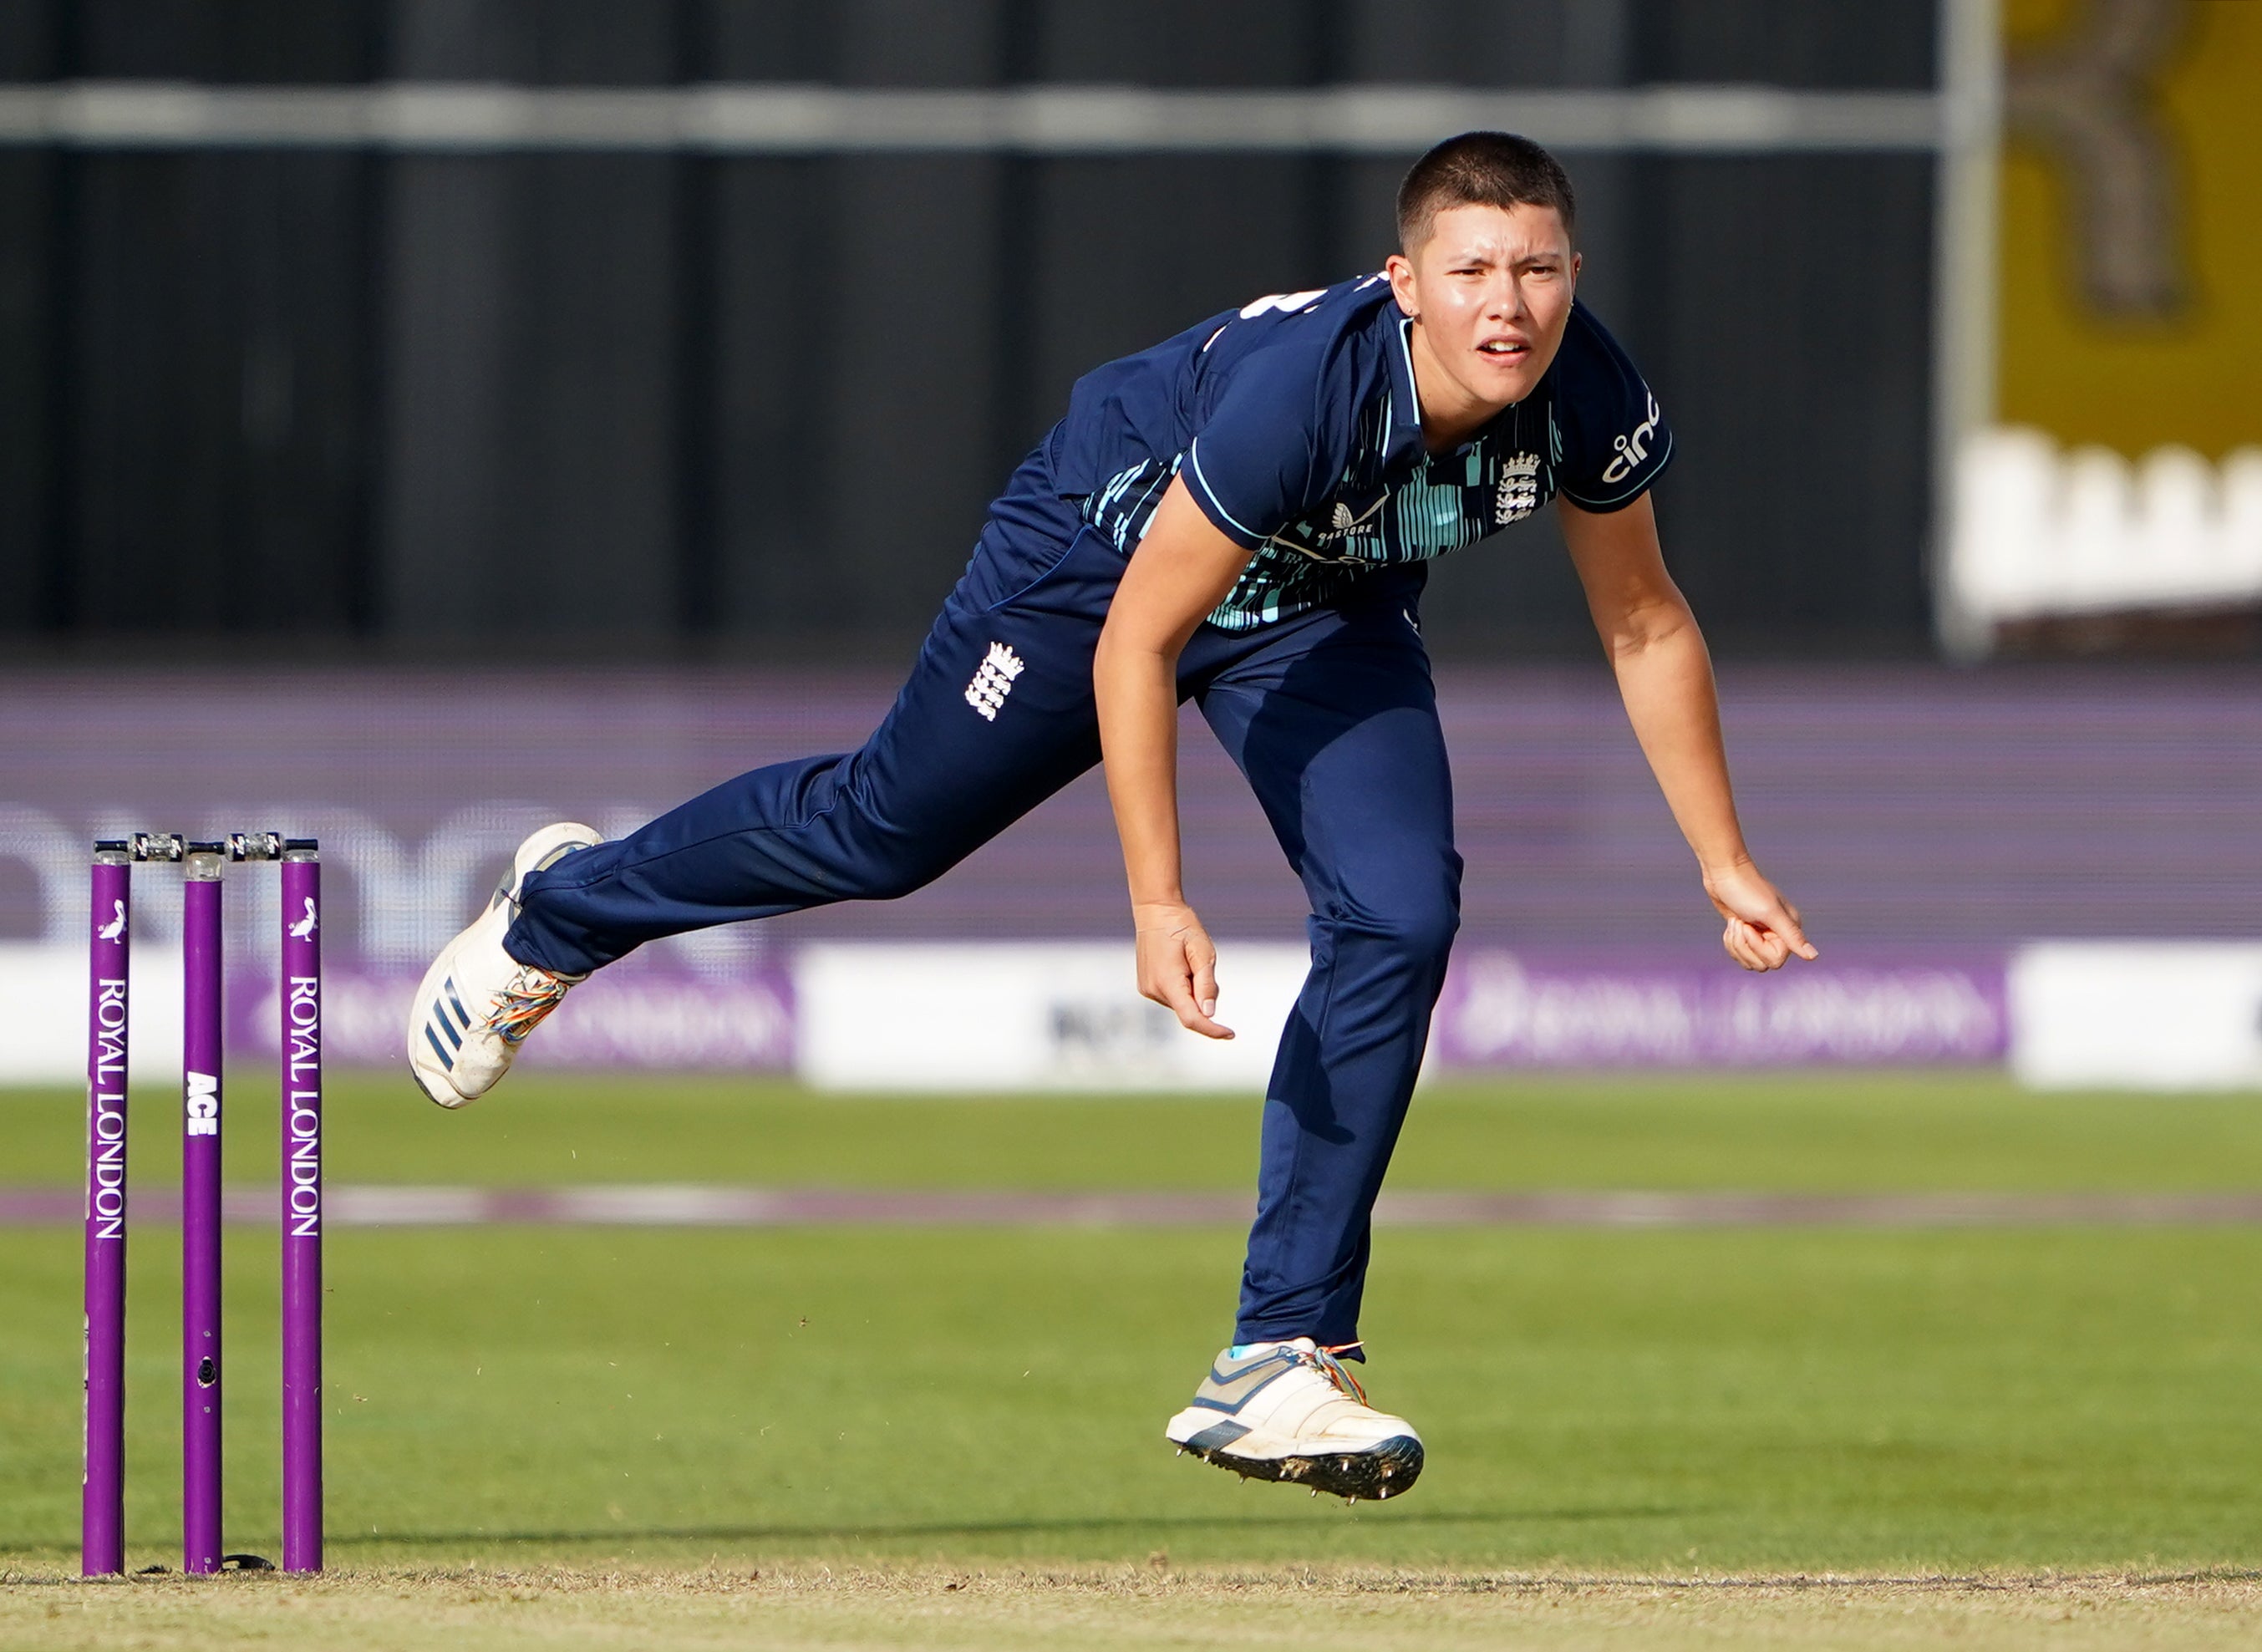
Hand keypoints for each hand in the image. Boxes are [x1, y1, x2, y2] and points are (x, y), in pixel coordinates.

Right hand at [1132, 901, 1233, 1038]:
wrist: (1155, 910)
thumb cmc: (1181, 927)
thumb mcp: (1202, 952)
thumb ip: (1206, 985)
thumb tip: (1209, 1013)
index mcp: (1167, 982)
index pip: (1191, 1018)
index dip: (1211, 1030)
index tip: (1230, 1034)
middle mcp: (1154, 990)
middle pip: (1188, 1010)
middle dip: (1203, 998)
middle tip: (1204, 966)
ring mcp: (1147, 989)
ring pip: (1181, 1003)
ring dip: (1192, 991)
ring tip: (1188, 961)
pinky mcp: (1146, 986)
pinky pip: (1172, 996)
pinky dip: (1183, 988)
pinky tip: (1180, 965)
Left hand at [1702, 859, 1817, 972]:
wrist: (1724, 873)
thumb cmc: (1747, 890)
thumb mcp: (1770, 913)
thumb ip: (1792, 936)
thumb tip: (1814, 956)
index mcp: (1789, 930)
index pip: (1775, 961)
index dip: (1758, 948)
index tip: (1749, 927)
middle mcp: (1778, 935)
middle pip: (1760, 964)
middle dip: (1743, 947)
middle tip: (1740, 924)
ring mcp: (1761, 934)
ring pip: (1748, 961)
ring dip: (1735, 944)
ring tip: (1735, 923)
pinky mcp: (1745, 934)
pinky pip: (1738, 953)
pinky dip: (1730, 941)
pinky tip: (1731, 924)